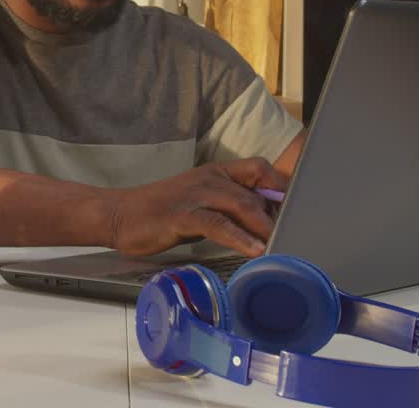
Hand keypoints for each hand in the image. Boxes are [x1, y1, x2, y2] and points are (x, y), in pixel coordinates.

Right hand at [107, 158, 283, 257]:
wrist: (119, 215)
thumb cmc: (160, 213)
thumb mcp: (199, 205)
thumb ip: (227, 210)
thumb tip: (260, 224)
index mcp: (214, 173)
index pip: (258, 168)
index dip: (281, 186)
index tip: (299, 209)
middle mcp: (208, 178)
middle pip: (255, 190)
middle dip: (278, 215)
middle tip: (296, 236)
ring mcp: (195, 195)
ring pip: (240, 205)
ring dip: (264, 226)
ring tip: (281, 245)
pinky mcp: (181, 215)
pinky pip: (217, 224)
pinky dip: (239, 237)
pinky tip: (253, 250)